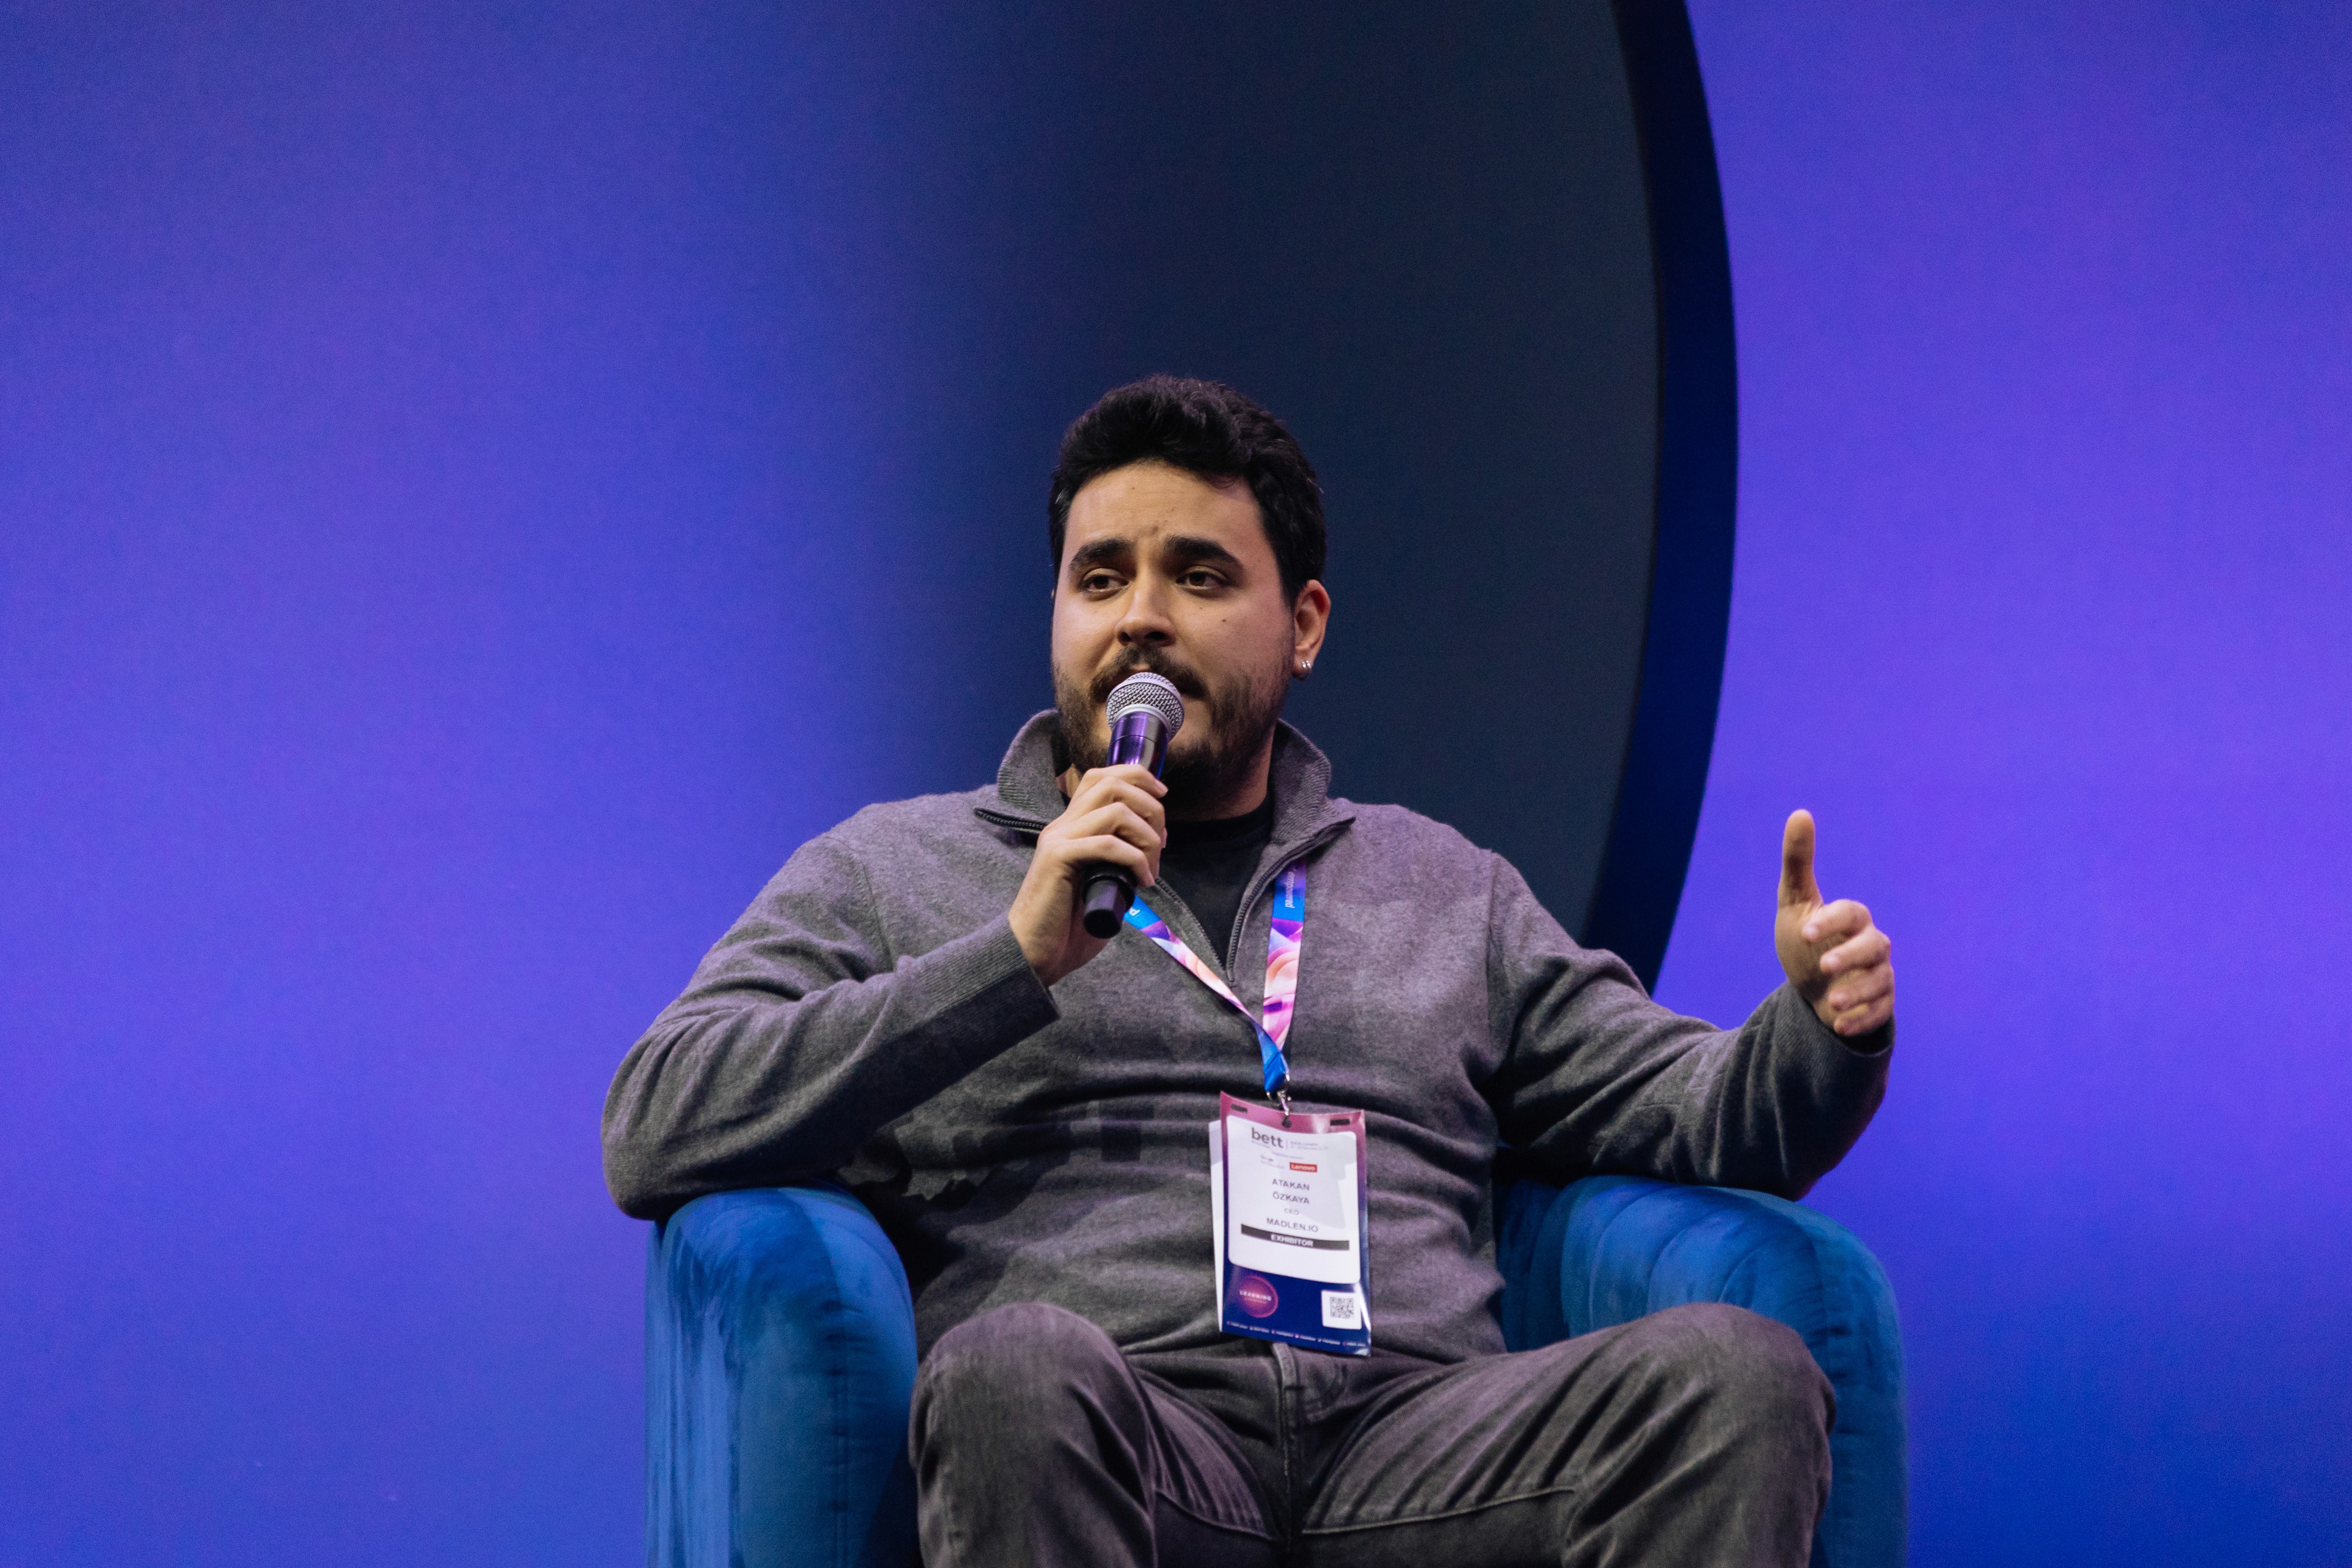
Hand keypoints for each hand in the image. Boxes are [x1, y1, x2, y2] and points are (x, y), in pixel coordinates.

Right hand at [1008, 763, 1166, 986]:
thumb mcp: (1101, 882)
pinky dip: (1135, 859)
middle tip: (1162, 842)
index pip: (1101, 778)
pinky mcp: (1059, 859)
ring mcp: (1059, 839)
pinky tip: (1142, 882)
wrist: (1032, 953)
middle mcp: (1062, 825)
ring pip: (1116, 810)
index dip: (1137, 778)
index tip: (1161, 798)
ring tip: (1151, 868)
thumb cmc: (1066, 926)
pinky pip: (1108, 844)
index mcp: (1070, 826)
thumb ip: (1119, 860)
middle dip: (1150, 805)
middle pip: (1112, 784)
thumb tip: (1152, 848)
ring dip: (1146, 836)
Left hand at [1775, 809, 1893, 1038]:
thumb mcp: (1794, 902)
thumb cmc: (1803, 940)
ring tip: (1833, 1002)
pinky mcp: (1880, 1004)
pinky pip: (1880, 1012)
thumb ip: (1798, 861)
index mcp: (1851, 918)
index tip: (1803, 933)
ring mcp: (1879, 976)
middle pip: (1874, 947)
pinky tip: (1839, 1024)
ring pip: (1880, 982)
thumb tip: (1800, 812)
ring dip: (1858, 993)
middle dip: (1850, 957)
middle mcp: (1871, 945)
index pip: (1849, 914)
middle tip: (1824, 969)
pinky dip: (1861, 1019)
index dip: (1829, 922)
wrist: (1811, 988)